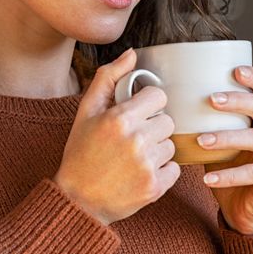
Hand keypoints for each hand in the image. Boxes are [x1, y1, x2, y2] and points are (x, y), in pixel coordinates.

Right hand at [54, 49, 180, 225]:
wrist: (77, 200)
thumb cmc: (80, 153)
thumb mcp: (86, 112)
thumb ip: (108, 78)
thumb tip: (132, 53)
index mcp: (120, 118)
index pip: (158, 96)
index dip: (147, 104)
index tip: (136, 114)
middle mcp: (136, 140)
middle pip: (167, 121)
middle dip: (152, 127)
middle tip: (132, 139)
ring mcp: (147, 165)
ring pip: (171, 145)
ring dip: (157, 149)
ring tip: (134, 157)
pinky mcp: (155, 187)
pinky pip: (175, 169)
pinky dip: (162, 171)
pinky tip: (140, 173)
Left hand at [199, 66, 252, 235]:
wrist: (246, 210)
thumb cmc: (229, 168)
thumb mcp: (218, 140)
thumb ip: (205, 121)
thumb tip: (168, 99)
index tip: (235, 71)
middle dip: (238, 100)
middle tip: (211, 99)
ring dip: (227, 137)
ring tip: (202, 141)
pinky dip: (229, 175)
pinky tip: (208, 178)